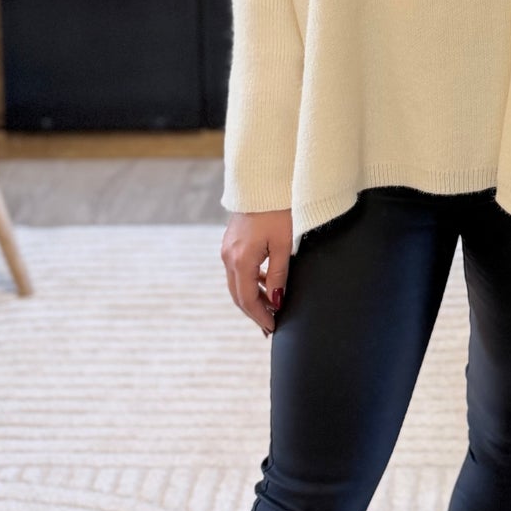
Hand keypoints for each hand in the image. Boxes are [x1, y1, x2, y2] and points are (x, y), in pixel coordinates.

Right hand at [221, 208, 292, 335]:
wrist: (263, 181)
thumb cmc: (278, 211)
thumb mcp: (283, 245)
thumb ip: (279, 275)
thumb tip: (277, 301)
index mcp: (240, 260)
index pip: (248, 299)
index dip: (260, 317)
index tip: (273, 329)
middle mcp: (228, 257)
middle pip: (239, 295)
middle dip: (254, 312)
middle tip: (270, 327)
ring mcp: (227, 249)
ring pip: (237, 284)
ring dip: (253, 298)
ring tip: (271, 310)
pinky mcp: (231, 242)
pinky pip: (238, 270)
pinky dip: (250, 282)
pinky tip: (266, 286)